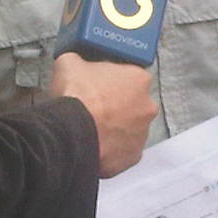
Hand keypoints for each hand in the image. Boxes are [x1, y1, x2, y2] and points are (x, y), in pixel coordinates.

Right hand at [50, 53, 156, 176]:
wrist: (71, 133)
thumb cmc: (77, 98)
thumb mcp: (70, 64)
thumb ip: (78, 60)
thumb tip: (72, 61)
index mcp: (138, 79)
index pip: (129, 76)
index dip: (111, 81)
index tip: (99, 85)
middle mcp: (147, 107)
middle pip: (133, 104)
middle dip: (116, 106)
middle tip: (94, 107)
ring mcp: (142, 134)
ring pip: (129, 128)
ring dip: (115, 128)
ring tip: (92, 127)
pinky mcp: (132, 156)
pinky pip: (123, 150)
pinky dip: (111, 148)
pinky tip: (95, 142)